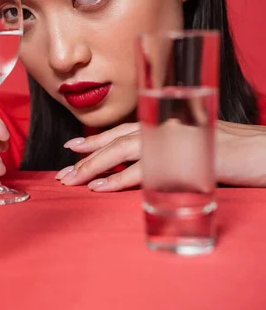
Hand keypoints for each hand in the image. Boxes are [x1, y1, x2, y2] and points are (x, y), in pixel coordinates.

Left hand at [56, 120, 265, 190]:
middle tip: (62, 170)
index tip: (73, 145)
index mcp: (164, 123)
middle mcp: (163, 128)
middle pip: (116, 140)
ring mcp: (170, 143)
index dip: (97, 138)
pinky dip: (117, 179)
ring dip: (93, 166)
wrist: (259, 151)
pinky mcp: (179, 161)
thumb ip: (169, 147)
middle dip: (87, 155)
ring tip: (71, 180)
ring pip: (121, 152)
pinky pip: (141, 172)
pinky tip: (99, 187)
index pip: (123, 130)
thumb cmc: (230, 149)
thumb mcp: (193, 143)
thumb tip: (148, 162)